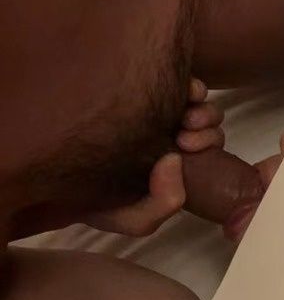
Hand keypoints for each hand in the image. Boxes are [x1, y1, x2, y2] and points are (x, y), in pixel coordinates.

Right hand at [85, 78, 223, 236]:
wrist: (57, 183)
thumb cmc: (96, 201)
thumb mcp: (135, 218)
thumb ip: (165, 203)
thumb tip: (175, 161)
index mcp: (172, 159)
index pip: (207, 145)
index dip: (209, 140)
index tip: (188, 146)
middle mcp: (169, 133)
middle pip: (208, 121)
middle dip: (208, 126)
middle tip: (185, 136)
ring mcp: (157, 110)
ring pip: (198, 101)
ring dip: (200, 107)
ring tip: (182, 118)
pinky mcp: (142, 91)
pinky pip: (179, 81)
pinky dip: (190, 84)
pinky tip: (179, 92)